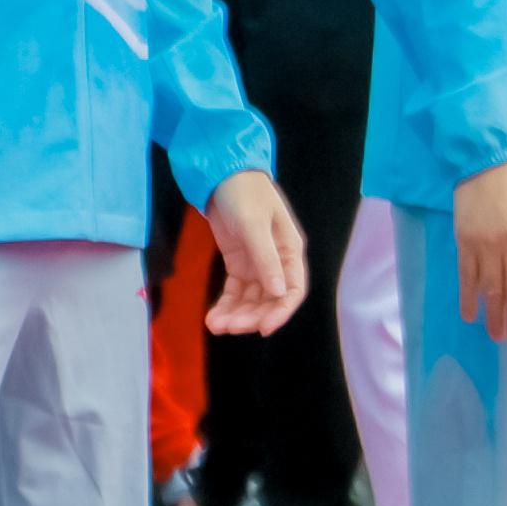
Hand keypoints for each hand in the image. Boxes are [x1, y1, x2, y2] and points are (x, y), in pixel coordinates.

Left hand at [200, 171, 309, 335]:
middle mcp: (277, 261)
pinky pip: (235, 291)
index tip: (263, 329)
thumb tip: (280, 292)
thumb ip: (266, 258)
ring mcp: (257, 263)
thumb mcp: (254, 224)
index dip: (281, 311)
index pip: (293, 289)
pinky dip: (225, 305)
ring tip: (215, 325)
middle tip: (228, 327)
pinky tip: (212, 316)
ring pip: (251, 299)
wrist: (223, 177)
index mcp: (290, 250)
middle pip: (271, 299)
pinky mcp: (239, 263)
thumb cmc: (245, 194)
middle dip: (251, 316)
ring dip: (236, 314)